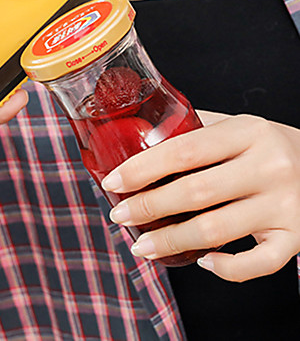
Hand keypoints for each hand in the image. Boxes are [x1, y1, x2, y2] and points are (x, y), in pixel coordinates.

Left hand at [100, 111, 299, 281]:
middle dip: (147, 207)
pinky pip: (258, 264)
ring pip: (216, 230)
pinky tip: (202, 261)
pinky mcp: (296, 237)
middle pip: (194, 192)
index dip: (142, 168)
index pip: (184, 150)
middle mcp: (269, 167)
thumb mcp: (238, 126)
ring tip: (140, 245)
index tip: (113, 182)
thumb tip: (141, 134)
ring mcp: (285, 205)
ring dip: (170, 241)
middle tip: (119, 215)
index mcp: (248, 132)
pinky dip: (227, 269)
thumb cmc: (268, 146)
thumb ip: (196, 128)